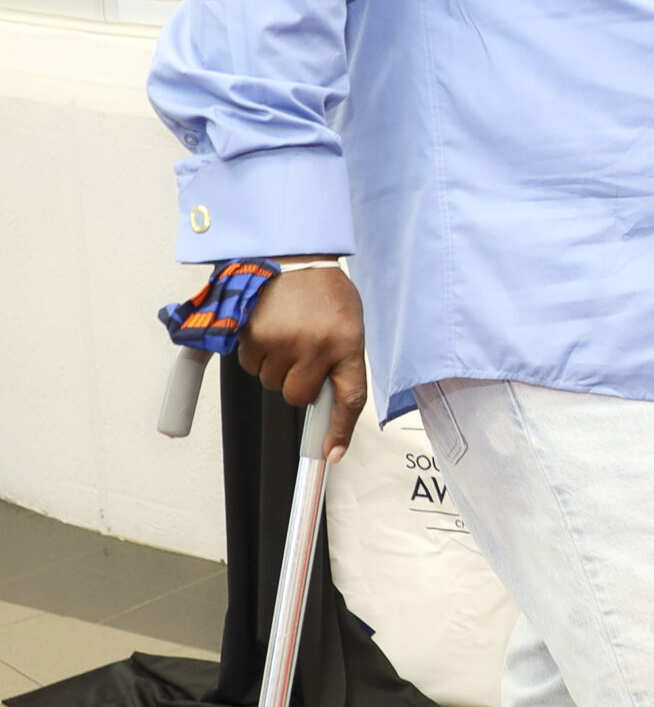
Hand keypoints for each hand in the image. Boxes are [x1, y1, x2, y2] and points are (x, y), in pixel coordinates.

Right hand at [238, 262, 367, 460]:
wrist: (292, 253)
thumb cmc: (323, 289)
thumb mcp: (347, 323)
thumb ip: (340, 359)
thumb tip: (326, 400)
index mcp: (348, 344)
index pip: (349, 398)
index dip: (339, 430)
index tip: (331, 453)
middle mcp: (317, 347)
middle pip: (297, 395)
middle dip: (296, 382)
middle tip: (301, 352)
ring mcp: (283, 342)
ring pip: (271, 381)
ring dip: (275, 364)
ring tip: (286, 330)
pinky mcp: (253, 336)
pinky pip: (250, 364)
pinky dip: (256, 352)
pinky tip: (267, 327)